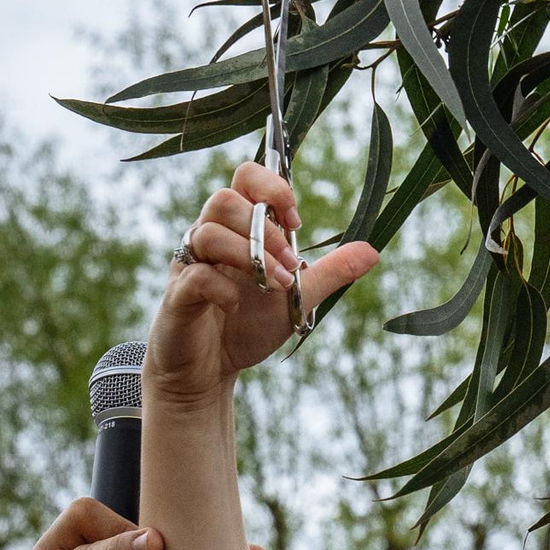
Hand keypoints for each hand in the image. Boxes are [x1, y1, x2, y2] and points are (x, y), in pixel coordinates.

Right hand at [146, 162, 378, 409]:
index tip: (295, 220)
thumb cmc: (247, 327)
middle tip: (290, 262)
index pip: (245, 178)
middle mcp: (209, 238)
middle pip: (225, 199)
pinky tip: (237, 305)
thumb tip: (373, 251)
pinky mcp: (177, 295)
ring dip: (251, 256)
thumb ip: (331, 272)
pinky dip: (222, 287)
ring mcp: (188, 264)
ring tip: (276, 285)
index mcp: (237, 229)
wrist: (212, 372)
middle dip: (265, 228)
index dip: (272, 187)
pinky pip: (195, 275)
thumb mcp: (298, 296)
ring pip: (208, 232)